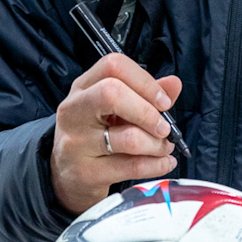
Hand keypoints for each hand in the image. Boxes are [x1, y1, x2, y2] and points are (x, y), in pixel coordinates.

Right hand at [52, 53, 182, 213]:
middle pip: (112, 94)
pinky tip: (165, 163)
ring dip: (157, 144)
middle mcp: (74, 110)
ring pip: (128, 138)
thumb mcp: (118, 109)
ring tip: (165, 147)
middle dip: (148, 112)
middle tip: (164, 128)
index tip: (163, 101)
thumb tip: (174, 83)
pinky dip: (157, 165)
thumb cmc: (98, 133)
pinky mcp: (85, 173)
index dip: (144, 81)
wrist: (67, 175)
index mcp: (84, 87)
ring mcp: (75, 143)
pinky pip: (132, 167)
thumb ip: (147, 94)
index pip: (114, 66)